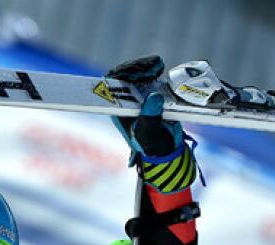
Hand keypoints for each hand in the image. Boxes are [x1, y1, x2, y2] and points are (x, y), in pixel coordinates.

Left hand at [107, 55, 196, 192]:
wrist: (166, 147)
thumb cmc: (152, 144)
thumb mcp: (150, 134)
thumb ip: (151, 117)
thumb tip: (154, 96)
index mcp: (117, 109)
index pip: (108, 87)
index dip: (118, 76)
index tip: (133, 72)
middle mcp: (124, 99)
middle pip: (122, 74)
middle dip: (136, 67)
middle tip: (153, 67)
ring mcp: (136, 92)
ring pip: (134, 71)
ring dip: (145, 65)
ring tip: (158, 66)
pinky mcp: (149, 88)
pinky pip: (147, 72)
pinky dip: (153, 67)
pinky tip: (161, 66)